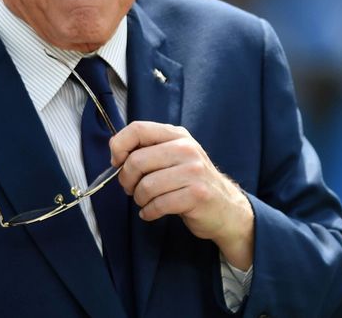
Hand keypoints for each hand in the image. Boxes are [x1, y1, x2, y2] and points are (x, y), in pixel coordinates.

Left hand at [109, 121, 254, 268]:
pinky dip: (148, 212)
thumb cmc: (192, 182)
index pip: (137, 129)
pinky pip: (158, 204)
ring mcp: (193, 172)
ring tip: (145, 201)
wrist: (227, 208)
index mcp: (177, 135)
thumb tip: (115, 152)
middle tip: (131, 188)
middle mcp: (186, 149)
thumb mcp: (175, 156)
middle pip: (136, 161)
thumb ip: (149, 149)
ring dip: (139, 199)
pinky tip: (151, 212)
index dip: (119, 146)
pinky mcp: (197, 195)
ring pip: (146, 186)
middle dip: (126, 180)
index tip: (117, 162)